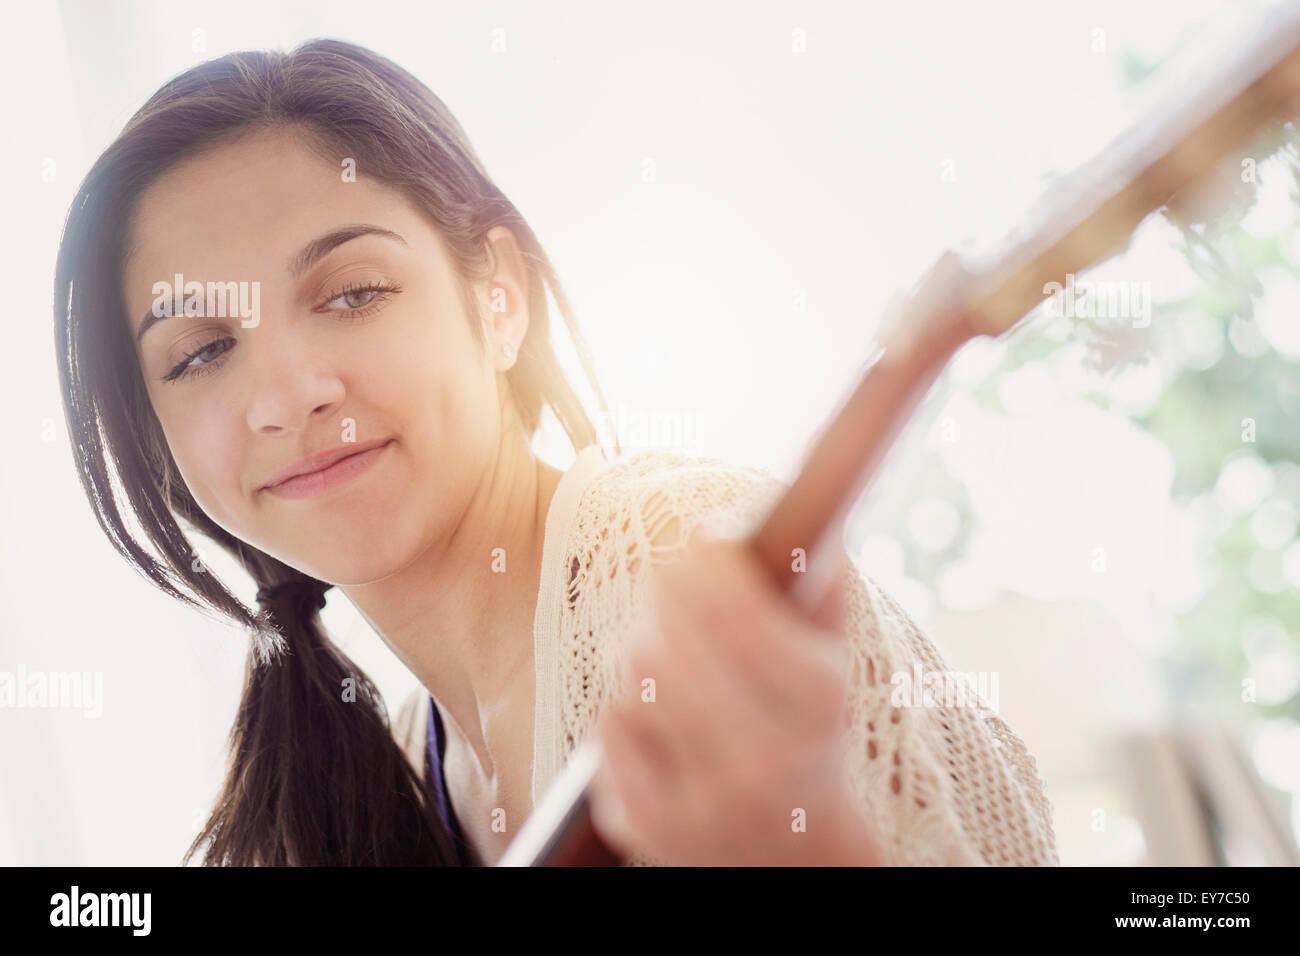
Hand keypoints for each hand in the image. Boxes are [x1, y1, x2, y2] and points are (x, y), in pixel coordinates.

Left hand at [588, 535, 883, 865]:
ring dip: (647, 648)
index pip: (734, 610)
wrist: (790, 851)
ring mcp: (700, 802)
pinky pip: (606, 723)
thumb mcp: (831, 658)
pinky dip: (626, 706)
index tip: (707, 543)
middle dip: (669, 597)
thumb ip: (819, 582)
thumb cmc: (806, 728)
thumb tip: (797, 514)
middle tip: (677, 584)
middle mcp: (762, 762)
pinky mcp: (645, 824)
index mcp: (816, 706)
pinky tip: (660, 718)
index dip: (711, 560)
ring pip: (636, 672)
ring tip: (677, 658)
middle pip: (669, 639)